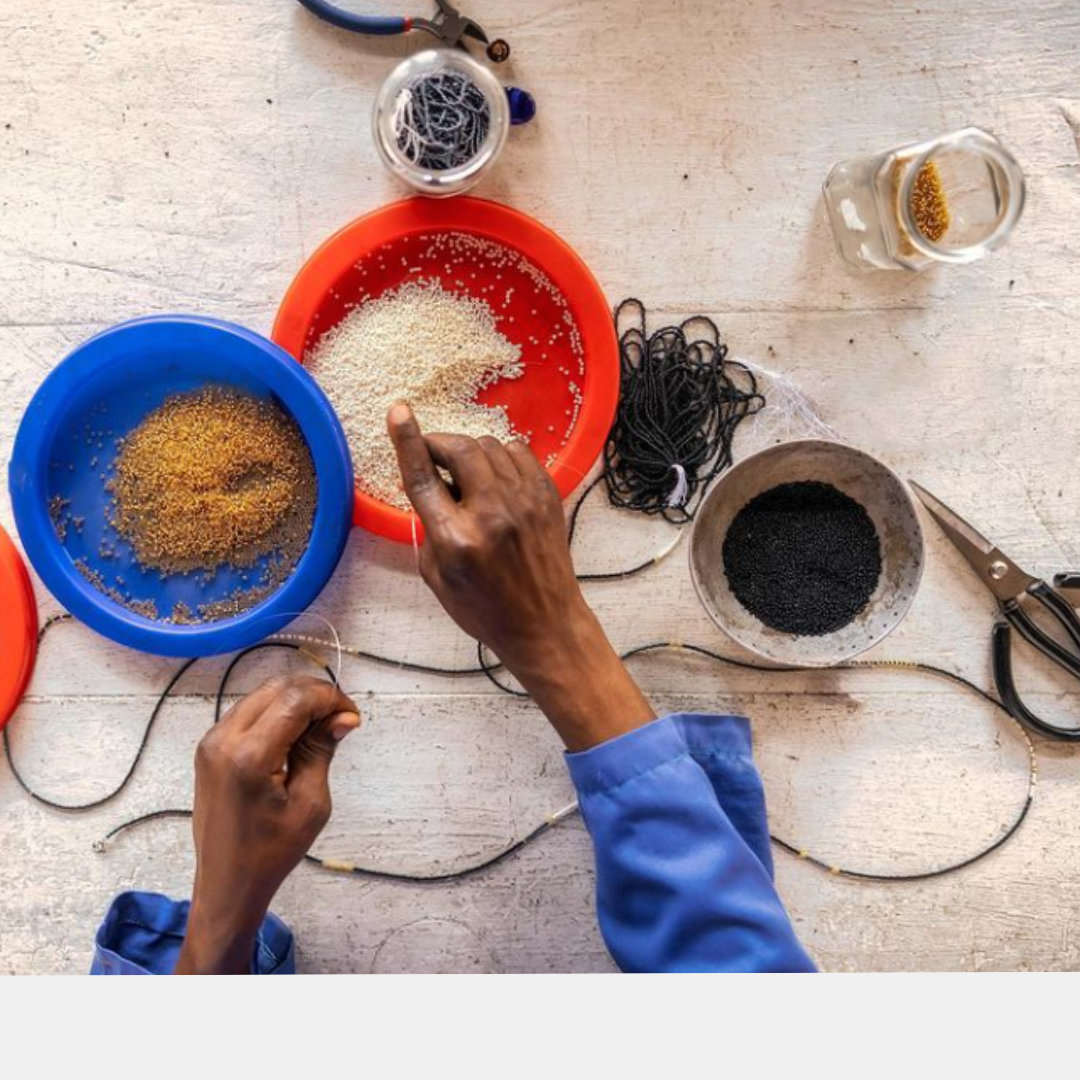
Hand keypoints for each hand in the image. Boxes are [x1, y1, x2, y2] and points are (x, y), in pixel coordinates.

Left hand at [174, 676, 359, 973]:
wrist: (226, 883)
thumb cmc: (272, 852)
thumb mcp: (310, 803)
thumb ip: (321, 750)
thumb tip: (344, 716)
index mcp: (249, 756)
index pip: (295, 700)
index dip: (329, 699)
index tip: (351, 718)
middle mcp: (223, 739)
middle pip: (277, 688)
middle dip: (315, 694)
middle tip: (340, 718)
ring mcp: (212, 740)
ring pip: (262, 694)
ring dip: (296, 700)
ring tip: (321, 726)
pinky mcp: (209, 746)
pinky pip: (248, 711)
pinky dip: (277, 711)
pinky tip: (296, 734)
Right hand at [388, 403, 654, 750]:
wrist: (545, 624)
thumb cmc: (485, 608)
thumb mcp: (436, 577)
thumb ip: (428, 528)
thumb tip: (430, 488)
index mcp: (457, 540)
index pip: (424, 477)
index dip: (407, 440)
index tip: (398, 412)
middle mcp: (492, 514)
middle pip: (459, 450)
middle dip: (438, 443)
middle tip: (430, 453)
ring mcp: (525, 502)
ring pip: (489, 446)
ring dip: (468, 451)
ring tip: (463, 474)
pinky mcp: (547, 496)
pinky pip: (518, 452)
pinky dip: (499, 455)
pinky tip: (493, 475)